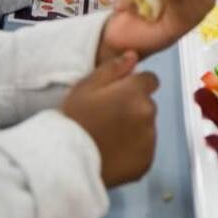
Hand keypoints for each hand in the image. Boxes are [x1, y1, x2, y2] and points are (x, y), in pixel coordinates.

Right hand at [60, 53, 158, 185]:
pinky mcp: (146, 161)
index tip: (119, 95)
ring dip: (135, 129)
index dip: (134, 85)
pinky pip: (145, 150)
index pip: (150, 80)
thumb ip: (112, 69)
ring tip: (108, 137)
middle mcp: (148, 114)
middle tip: (108, 118)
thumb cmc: (73, 121)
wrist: (67, 161)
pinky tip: (113, 152)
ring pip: (147, 127)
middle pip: (148, 104)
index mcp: (134, 92)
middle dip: (134, 107)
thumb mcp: (84, 87)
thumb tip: (133, 56)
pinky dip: (134, 150)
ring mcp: (149, 139)